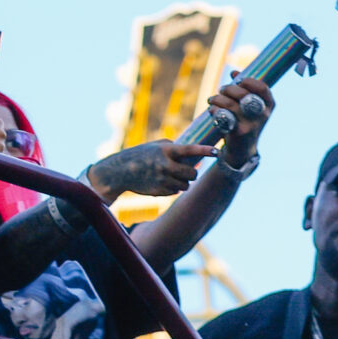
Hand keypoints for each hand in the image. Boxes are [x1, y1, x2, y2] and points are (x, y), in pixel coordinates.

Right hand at [85, 140, 216, 200]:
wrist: (120, 171)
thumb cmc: (139, 155)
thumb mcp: (154, 146)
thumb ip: (172, 147)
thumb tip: (192, 152)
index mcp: (165, 150)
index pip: (189, 150)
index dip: (205, 150)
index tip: (217, 151)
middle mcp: (165, 164)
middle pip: (192, 174)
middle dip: (191, 174)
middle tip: (185, 171)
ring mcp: (162, 179)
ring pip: (186, 186)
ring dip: (182, 182)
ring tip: (171, 177)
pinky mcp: (160, 191)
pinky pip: (175, 192)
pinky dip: (172, 188)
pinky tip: (161, 183)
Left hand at [208, 72, 273, 162]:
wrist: (242, 148)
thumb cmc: (244, 120)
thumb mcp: (248, 105)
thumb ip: (243, 88)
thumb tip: (234, 72)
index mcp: (268, 105)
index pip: (262, 87)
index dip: (248, 81)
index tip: (238, 80)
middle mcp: (263, 115)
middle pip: (243, 94)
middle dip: (227, 89)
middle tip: (221, 90)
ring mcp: (251, 124)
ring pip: (229, 104)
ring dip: (217, 98)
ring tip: (212, 100)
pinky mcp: (238, 132)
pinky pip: (223, 115)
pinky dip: (214, 110)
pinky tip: (212, 111)